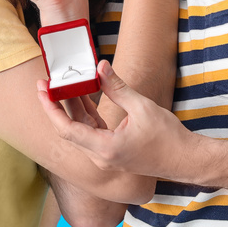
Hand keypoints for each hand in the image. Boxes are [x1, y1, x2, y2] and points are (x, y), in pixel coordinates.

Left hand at [38, 60, 205, 179]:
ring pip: (80, 130)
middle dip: (55, 105)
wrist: (185, 160)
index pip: (66, 129)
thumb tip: (100, 66)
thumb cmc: (168, 138)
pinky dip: (86, 115)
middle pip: (69, 129)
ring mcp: (105, 156)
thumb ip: (117, 87)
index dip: (50, 109)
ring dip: (71, 108)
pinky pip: (92, 132)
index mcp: (105, 148)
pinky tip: (82, 96)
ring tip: (61, 85)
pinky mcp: (112, 152)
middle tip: (45, 83)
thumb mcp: (141, 107)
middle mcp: (101, 156)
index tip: (42, 90)